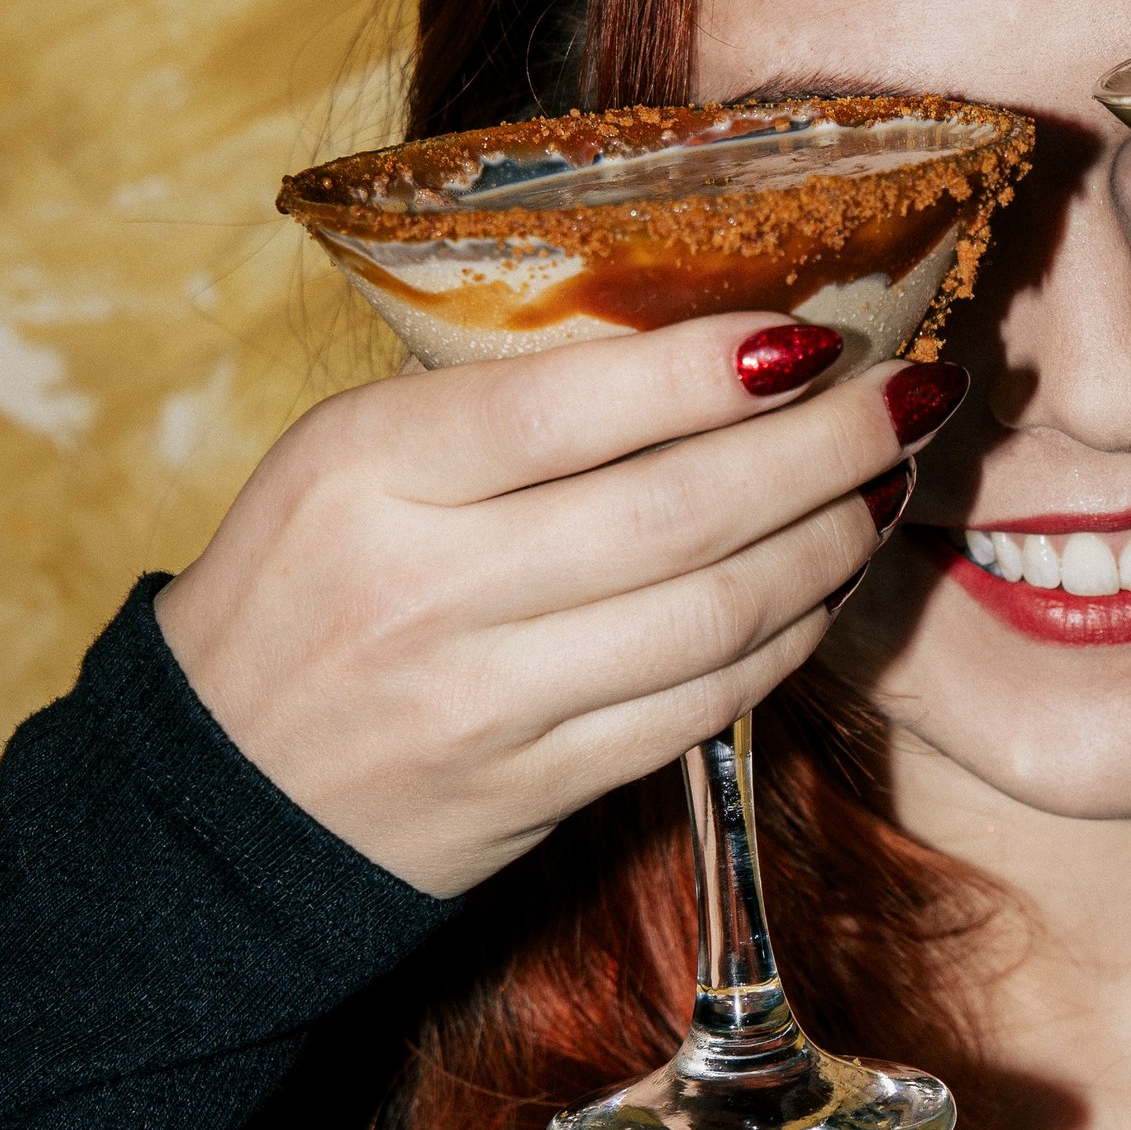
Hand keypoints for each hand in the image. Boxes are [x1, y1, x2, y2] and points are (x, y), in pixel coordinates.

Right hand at [153, 325, 962, 895]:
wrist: (220, 796)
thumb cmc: (307, 585)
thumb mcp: (346, 459)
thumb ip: (494, 408)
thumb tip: (702, 341)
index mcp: (366, 471)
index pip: (571, 407)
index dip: (714, 369)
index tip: (816, 332)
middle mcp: (425, 588)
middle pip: (678, 512)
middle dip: (825, 449)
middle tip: (909, 398)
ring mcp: (485, 703)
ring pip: (714, 616)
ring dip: (832, 545)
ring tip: (886, 483)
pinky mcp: (536, 789)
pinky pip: (703, 707)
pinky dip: (789, 641)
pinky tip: (830, 585)